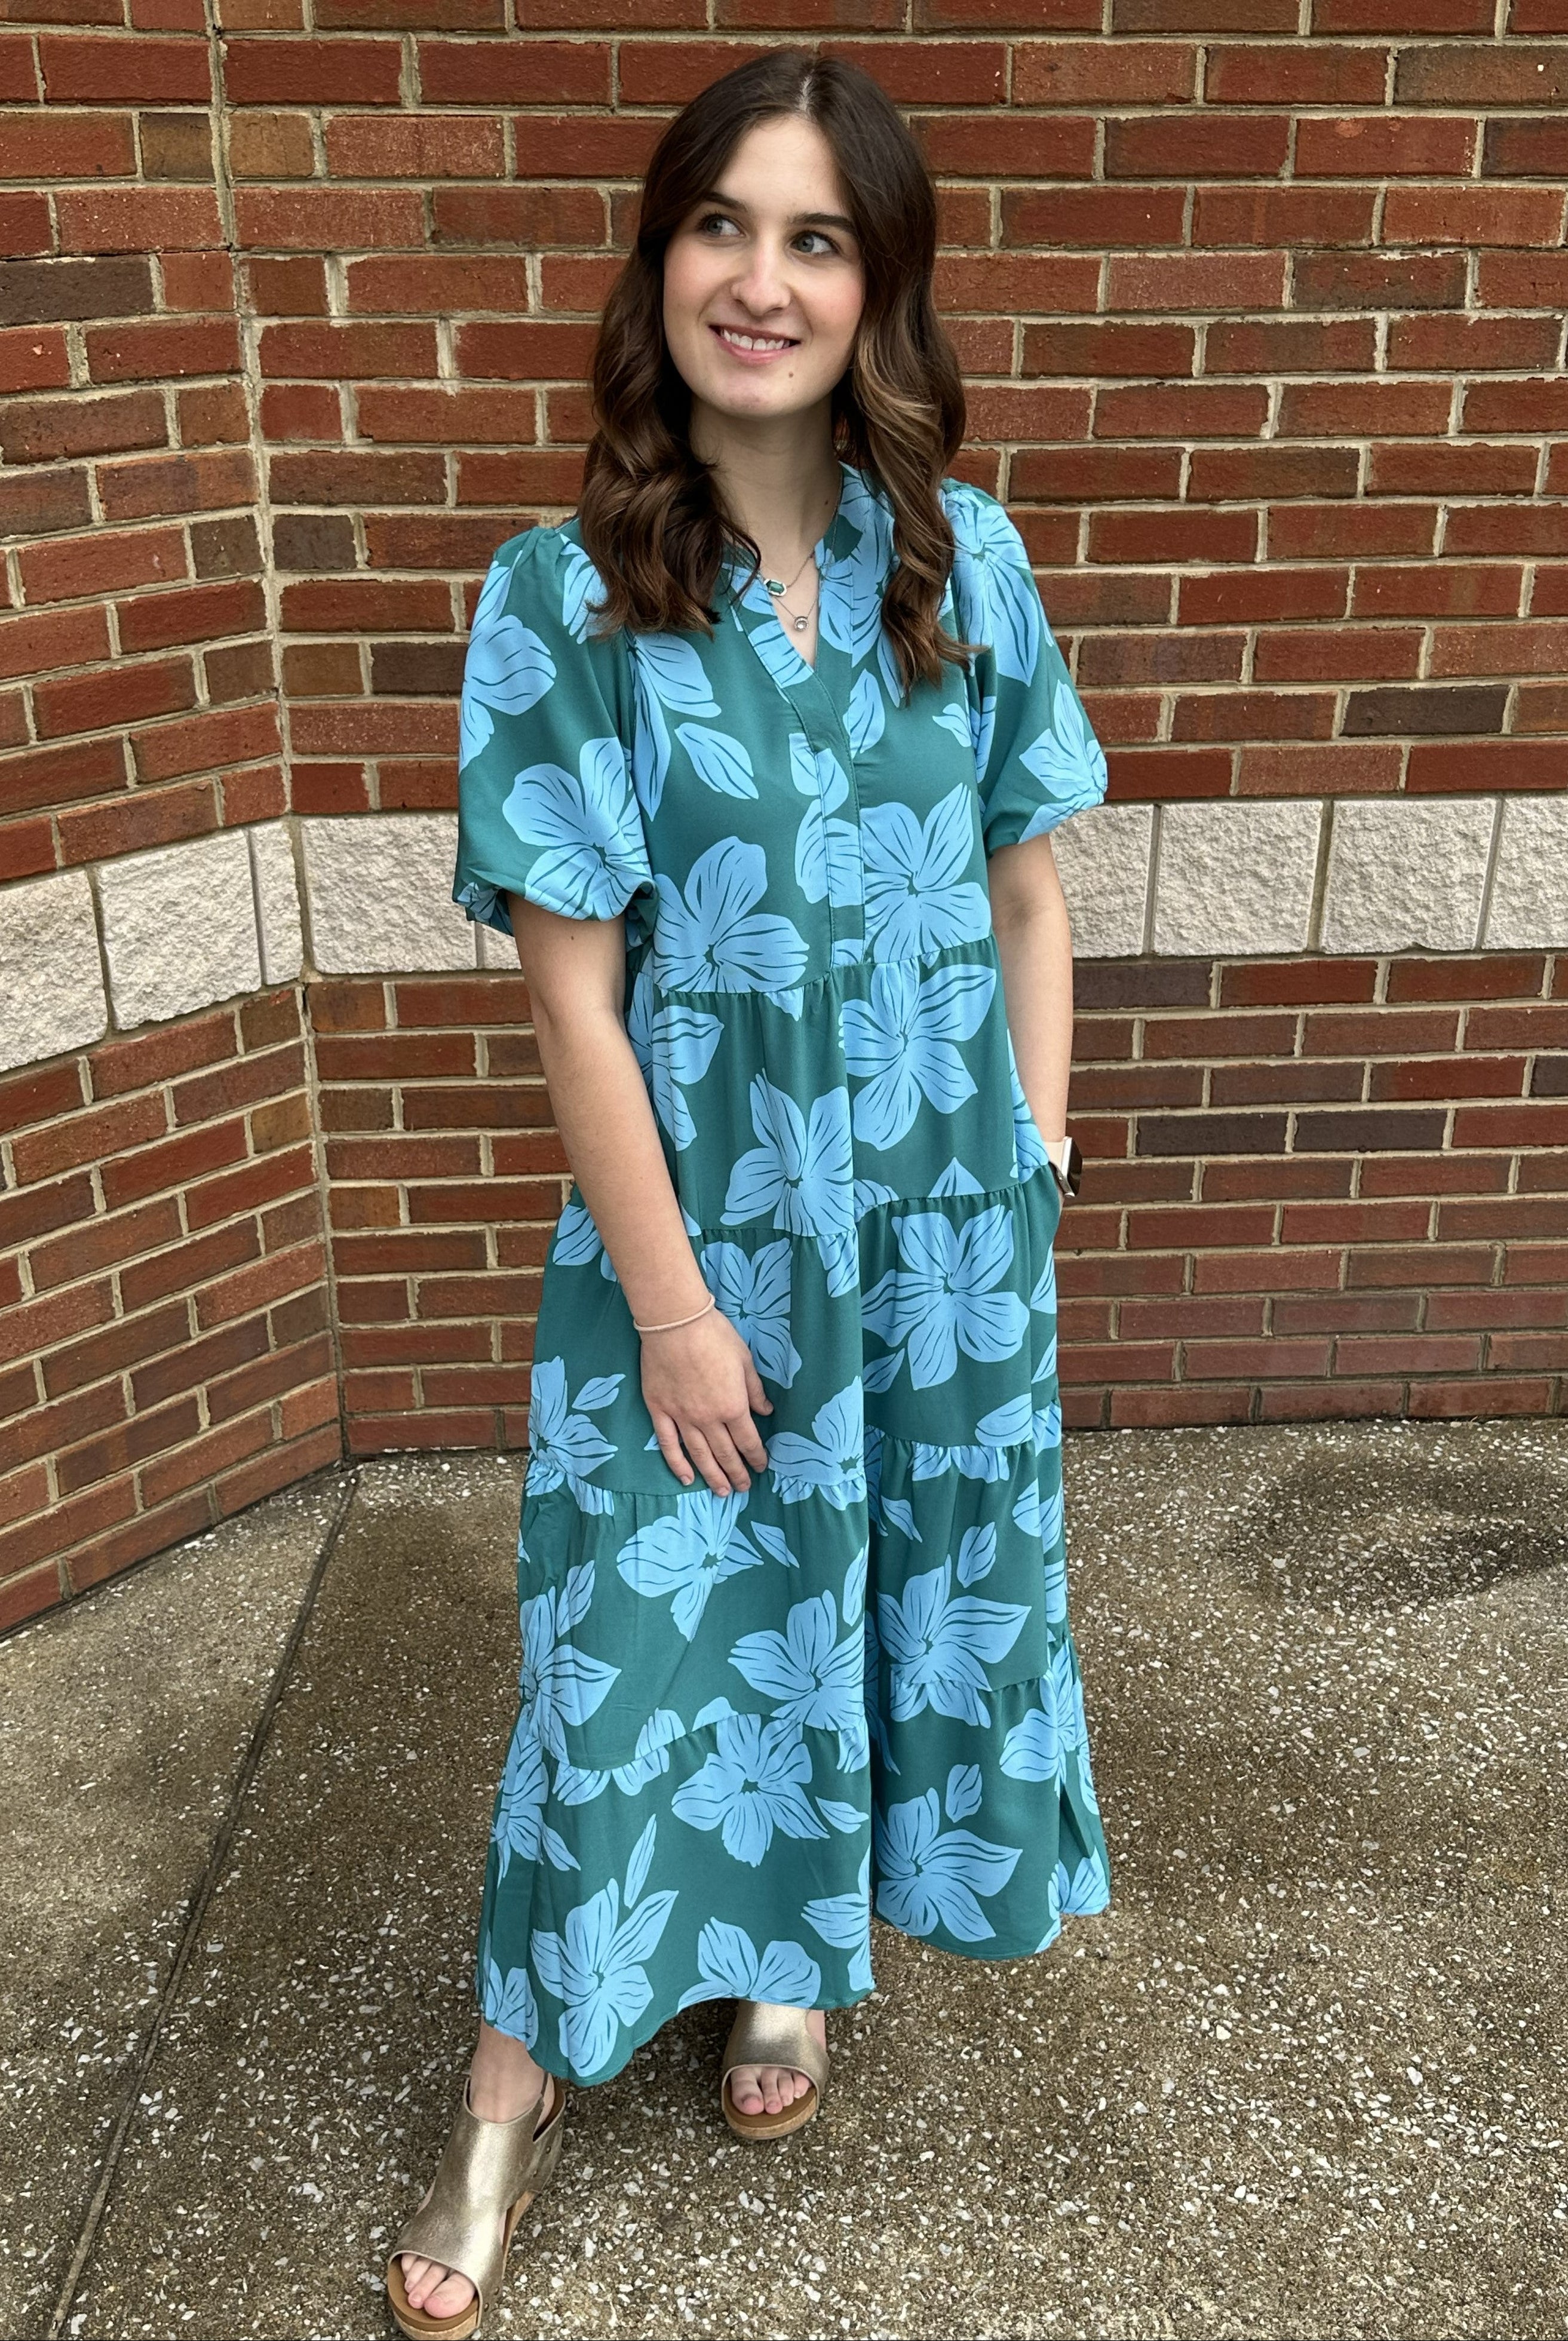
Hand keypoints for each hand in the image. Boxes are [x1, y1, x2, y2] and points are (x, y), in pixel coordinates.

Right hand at [641, 1307, 773, 1495]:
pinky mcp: (659, 1410)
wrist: (675, 1322)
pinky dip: (677, 1464)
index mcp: (733, 1406)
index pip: (748, 1441)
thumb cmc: (714, 1336)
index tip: (761, 1467)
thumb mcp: (745, 1360)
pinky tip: (686, 1478)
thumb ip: (755, 1390)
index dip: (756, 1457)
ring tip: (721, 1492)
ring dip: (712, 1475)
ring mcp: (681, 1417)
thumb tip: (766, 1411)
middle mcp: (708, 1418)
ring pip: (699, 1455)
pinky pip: (668, 1444)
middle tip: (743, 1488)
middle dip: (737, 1473)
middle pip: (725, 1453)